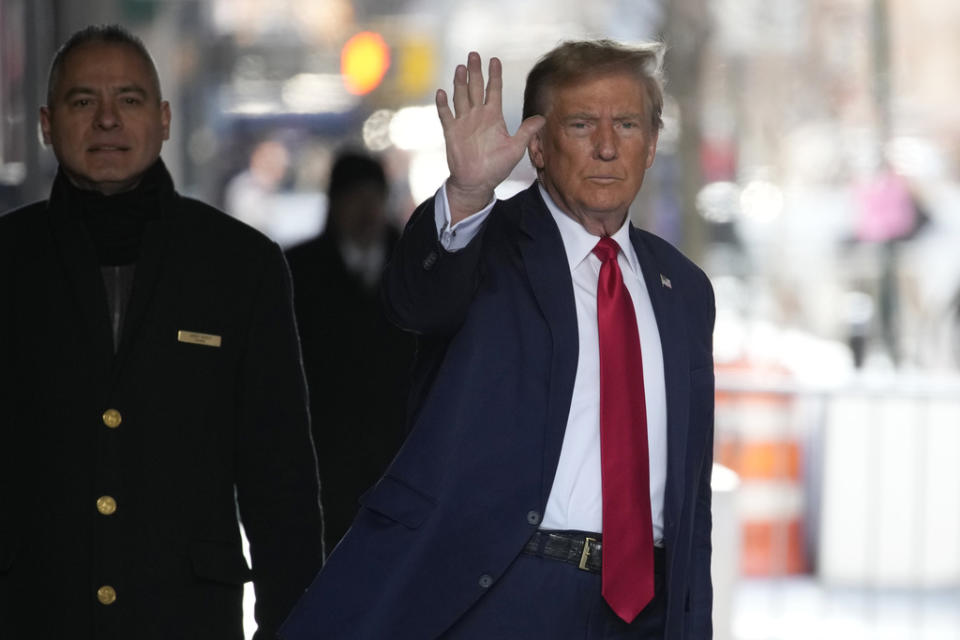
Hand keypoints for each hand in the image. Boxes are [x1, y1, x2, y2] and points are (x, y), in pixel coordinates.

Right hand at [436, 52, 544, 223]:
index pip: (494, 90)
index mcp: (493, 117)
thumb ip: (526, 132)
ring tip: (460, 68)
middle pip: (475, 88)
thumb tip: (543, 118)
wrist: (476, 182)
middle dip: (475, 71)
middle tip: (474, 55)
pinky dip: (443, 104)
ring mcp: (463, 122)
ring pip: (460, 97)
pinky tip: (441, 92)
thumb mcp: (515, 148)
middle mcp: (478, 115)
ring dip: (460, 83)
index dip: (494, 75)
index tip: (494, 60)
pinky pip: (445, 115)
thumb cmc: (496, 167)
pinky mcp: (451, 132)